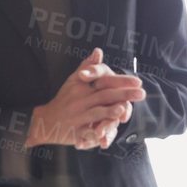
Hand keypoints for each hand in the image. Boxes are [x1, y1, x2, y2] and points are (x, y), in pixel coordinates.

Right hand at [28, 48, 143, 149]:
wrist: (45, 121)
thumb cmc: (63, 99)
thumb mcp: (73, 80)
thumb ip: (88, 67)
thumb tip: (98, 51)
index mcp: (81, 87)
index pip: (104, 81)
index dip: (121, 81)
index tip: (138, 81)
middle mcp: (79, 100)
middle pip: (104, 96)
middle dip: (124, 95)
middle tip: (142, 93)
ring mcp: (77, 117)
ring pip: (96, 113)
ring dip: (110, 112)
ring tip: (125, 109)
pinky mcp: (74, 132)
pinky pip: (87, 133)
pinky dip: (96, 135)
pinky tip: (107, 135)